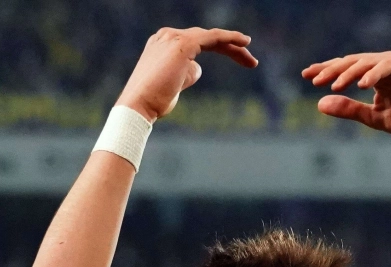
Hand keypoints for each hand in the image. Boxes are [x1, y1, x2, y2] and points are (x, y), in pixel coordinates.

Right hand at [117, 26, 256, 120]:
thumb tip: (198, 69)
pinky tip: (245, 43)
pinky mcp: (183, 44)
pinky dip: (230, 38)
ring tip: (252, 62)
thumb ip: (186, 74)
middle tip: (250, 62)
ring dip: (234, 48)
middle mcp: (167, 36)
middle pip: (206, 39)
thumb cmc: (153, 102)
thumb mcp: (174, 85)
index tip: (238, 61)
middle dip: (230, 49)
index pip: (197, 43)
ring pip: (211, 38)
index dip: (219, 50)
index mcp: (162, 44)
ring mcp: (174, 37)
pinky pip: (213, 37)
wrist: (139, 106)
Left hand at [303, 52, 390, 142]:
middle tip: (315, 79)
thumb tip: (319, 103)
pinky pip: (390, 65)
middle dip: (333, 69)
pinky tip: (362, 84)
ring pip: (369, 61)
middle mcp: (385, 66)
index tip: (306, 76)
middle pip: (354, 62)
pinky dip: (375, 72)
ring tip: (335, 84)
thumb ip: (350, 109)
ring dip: (350, 72)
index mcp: (375, 76)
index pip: (347, 68)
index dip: (327, 70)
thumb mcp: (374, 118)